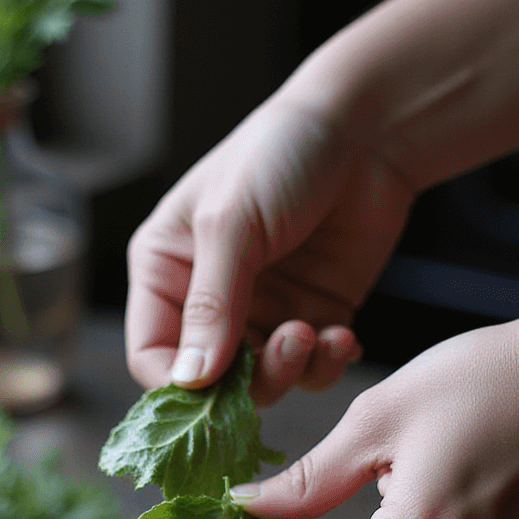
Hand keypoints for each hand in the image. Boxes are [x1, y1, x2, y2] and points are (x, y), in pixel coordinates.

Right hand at [125, 97, 414, 401]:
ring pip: (262, 382)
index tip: (214, 391)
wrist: (368, 128)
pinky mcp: (312, 316)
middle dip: (247, 379)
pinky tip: (342, 335)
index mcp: (167, 268)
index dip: (177, 383)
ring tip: (314, 334)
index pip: (150, 354)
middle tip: (285, 350)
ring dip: (290, 370)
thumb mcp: (232, 224)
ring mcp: (263, 310)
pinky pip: (310, 369)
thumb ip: (211, 306)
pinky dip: (326, 364)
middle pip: (209, 380)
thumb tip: (190, 382)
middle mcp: (209, 298)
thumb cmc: (283, 153)